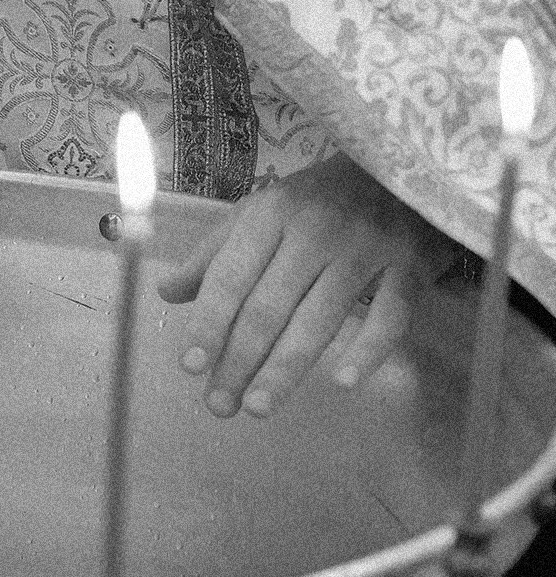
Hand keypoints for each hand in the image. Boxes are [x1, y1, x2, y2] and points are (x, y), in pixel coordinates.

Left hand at [155, 151, 455, 417]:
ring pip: (321, 318)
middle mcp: (315, 230)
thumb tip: (167, 293)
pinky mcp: (410, 265)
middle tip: (220, 406)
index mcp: (270, 215)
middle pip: (270, 306)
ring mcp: (365, 247)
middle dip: (240, 360)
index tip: (190, 367)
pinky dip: (369, 348)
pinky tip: (343, 382)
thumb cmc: (318, 200)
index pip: (231, 277)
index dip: (209, 323)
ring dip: (286, 368)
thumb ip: (215, 254)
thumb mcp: (260, 212)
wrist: (399, 170)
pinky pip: (390, 315)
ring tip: (259, 407)